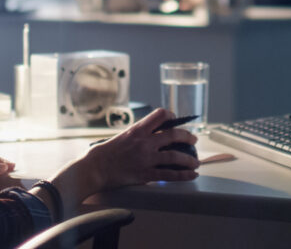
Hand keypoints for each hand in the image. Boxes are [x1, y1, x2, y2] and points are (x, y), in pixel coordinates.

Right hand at [40, 109, 198, 217]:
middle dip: (187, 136)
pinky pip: (169, 174)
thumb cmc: (105, 152)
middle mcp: (145, 142)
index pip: (160, 115)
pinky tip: (191, 174)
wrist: (95, 168)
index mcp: (138, 130)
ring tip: (195, 161)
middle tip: (193, 139)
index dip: (171, 116)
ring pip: (175, 156)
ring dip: (189, 158)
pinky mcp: (145, 174)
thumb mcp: (123, 136)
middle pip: (173, 135)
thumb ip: (139, 134)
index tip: (176, 120)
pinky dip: (183, 175)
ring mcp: (146, 158)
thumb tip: (154, 134)